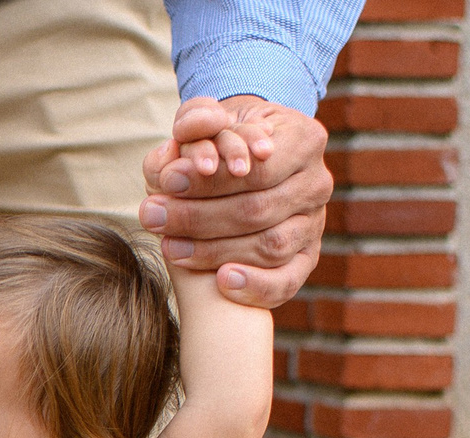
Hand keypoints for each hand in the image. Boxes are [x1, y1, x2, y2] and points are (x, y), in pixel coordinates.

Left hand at [137, 97, 330, 309]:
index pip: (257, 167)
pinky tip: (221, 282)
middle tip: (152, 216)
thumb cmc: (222, 142)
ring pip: (269, 246)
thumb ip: (193, 120)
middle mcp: (317, 182)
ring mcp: (315, 222)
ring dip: (215, 251)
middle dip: (199, 217)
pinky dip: (256, 286)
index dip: (210, 179)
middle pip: (258, 209)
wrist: (245, 166)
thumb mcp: (207, 120)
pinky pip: (288, 280)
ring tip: (170, 247)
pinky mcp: (307, 257)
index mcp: (304, 139)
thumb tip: (183, 139)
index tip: (167, 181)